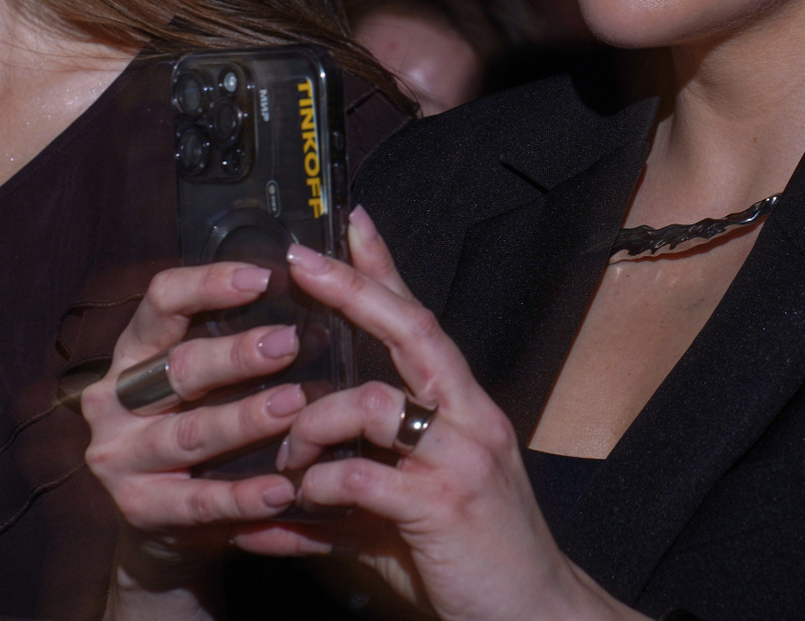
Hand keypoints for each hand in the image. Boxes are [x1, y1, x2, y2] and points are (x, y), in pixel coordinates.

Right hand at [80, 262, 323, 562]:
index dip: (209, 284)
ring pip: (191, 432)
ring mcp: (122, 456)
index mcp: (138, 349)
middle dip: (236, 354)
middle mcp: (118, 398)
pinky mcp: (141, 509)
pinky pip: (199, 501)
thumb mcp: (221, 370)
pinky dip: (244, 495)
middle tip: (291, 342)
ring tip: (295, 406)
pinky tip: (284, 487)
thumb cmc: (207, 420)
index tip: (264, 275)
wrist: (168, 519)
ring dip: (244, 419)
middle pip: (179, 367)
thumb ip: (267, 311)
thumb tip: (343, 236)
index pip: (161, 300)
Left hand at [278, 206, 642, 620]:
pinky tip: (297, 503)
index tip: (353, 224)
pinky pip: (363, 476)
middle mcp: (471, 419)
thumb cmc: (472, 565)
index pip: (423, 321)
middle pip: (412, 331)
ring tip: (286, 455)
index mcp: (466, 410)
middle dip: (354, 290)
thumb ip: (342, 502)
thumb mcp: (404, 523)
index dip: (387, 271)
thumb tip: (269, 505)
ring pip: (374, 402)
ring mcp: (461, 459)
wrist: (535, 617)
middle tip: (303, 262)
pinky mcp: (443, 505)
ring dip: (313, 422)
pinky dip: (319, 485)